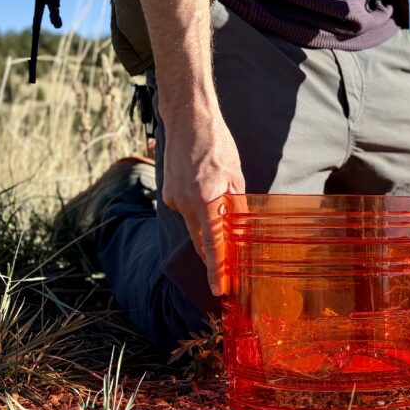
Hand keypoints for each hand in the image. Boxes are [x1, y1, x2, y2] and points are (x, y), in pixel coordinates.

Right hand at [161, 106, 244, 296]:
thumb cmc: (218, 146)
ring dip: (207, 231)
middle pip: (201, 241)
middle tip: (226, 274)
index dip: (217, 269)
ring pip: (194, 227)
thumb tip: (240, 233)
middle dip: (213, 259)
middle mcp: (186, 202)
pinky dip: (198, 213)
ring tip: (220, 215)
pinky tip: (205, 194)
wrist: (188, 121)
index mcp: (207, 199)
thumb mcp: (236, 177)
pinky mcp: (168, 194)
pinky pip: (187, 212)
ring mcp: (174, 199)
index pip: (213, 244)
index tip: (220, 288)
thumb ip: (236, 207)